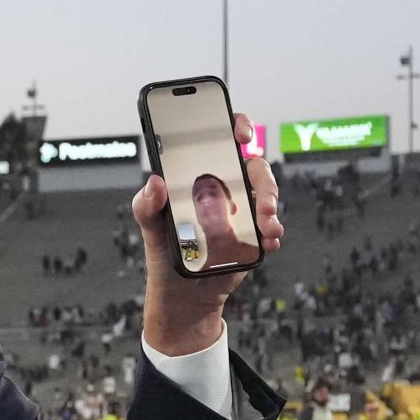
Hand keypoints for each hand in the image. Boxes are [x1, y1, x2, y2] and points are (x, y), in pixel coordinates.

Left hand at [133, 112, 283, 355]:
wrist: (181, 292)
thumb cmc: (164, 251)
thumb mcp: (149, 225)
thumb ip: (147, 204)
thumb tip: (155, 182)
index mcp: (201, 175)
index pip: (223, 138)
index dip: (237, 126)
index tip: (241, 135)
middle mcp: (226, 187)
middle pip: (255, 167)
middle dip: (264, 181)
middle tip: (260, 203)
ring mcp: (243, 209)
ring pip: (268, 193)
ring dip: (271, 206)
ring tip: (266, 227)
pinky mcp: (253, 233)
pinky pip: (271, 225)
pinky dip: (273, 232)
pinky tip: (268, 241)